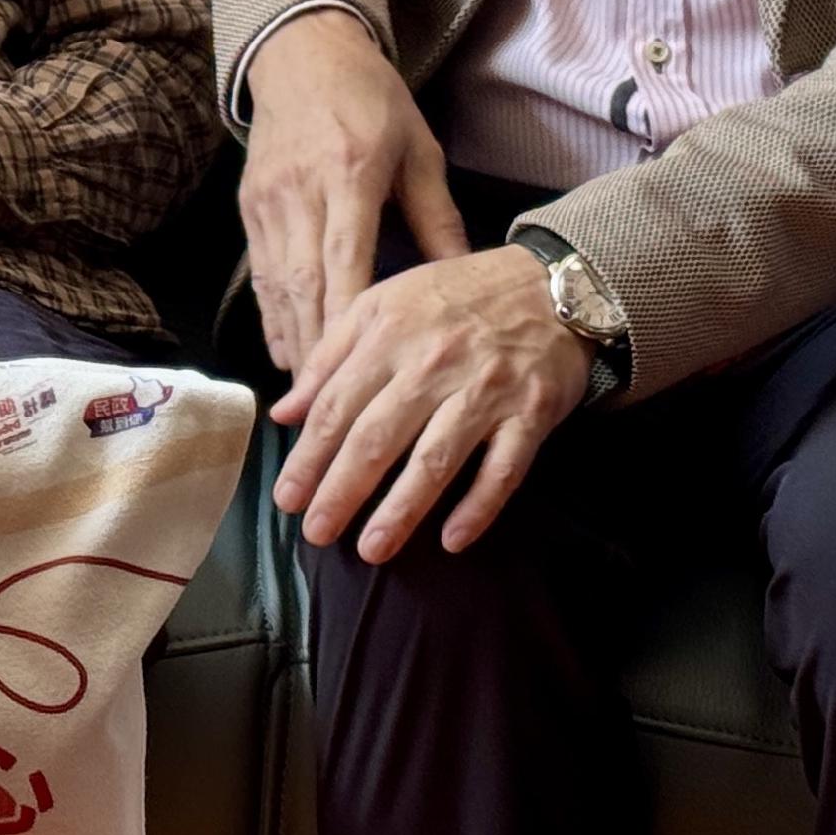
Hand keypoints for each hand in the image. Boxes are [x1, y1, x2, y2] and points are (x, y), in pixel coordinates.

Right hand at [235, 8, 465, 375]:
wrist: (304, 54)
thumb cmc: (373, 101)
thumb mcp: (419, 151)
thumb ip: (436, 217)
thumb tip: (463, 283)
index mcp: (349, 176)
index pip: (345, 261)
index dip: (349, 323)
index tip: (362, 374)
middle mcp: (301, 194)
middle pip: (306, 287)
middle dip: (319, 353)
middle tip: (337, 411)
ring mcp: (268, 202)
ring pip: (278, 287)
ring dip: (293, 343)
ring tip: (313, 399)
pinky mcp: (250, 208)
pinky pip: (262, 274)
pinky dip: (273, 317)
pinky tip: (287, 354)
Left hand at [271, 245, 590, 558]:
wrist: (551, 285)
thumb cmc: (455, 297)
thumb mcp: (382, 305)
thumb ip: (330, 357)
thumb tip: (285, 413)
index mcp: (389, 334)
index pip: (338, 406)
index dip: (309, 456)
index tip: (286, 497)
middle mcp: (433, 364)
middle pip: (377, 437)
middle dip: (342, 490)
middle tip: (316, 532)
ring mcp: (485, 391)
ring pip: (436, 459)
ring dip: (401, 509)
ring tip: (371, 548)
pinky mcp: (531, 413)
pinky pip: (503, 470)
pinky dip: (478, 507)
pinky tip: (452, 539)